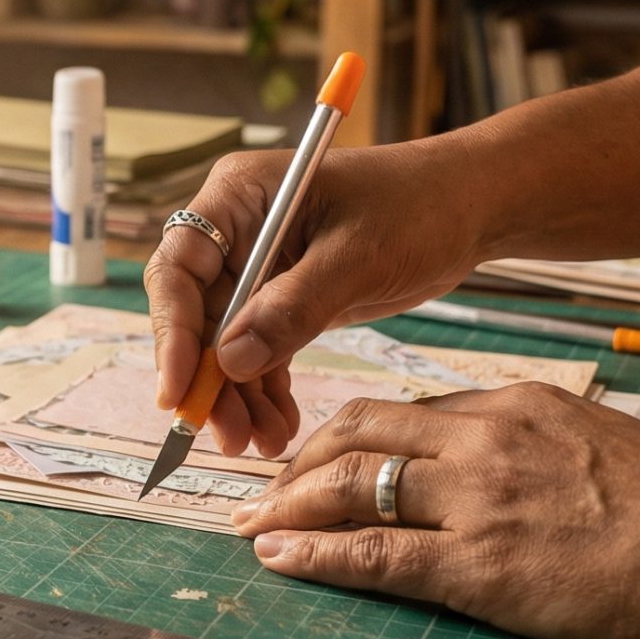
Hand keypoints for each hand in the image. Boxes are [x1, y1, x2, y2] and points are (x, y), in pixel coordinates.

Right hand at [146, 142, 484, 455]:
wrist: (467, 209)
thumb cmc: (417, 207)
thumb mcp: (358, 256)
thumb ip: (294, 306)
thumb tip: (231, 360)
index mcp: (239, 196)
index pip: (179, 267)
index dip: (172, 331)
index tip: (178, 390)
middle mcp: (237, 231)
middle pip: (195, 314)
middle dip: (208, 378)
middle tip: (226, 434)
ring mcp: (258, 267)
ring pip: (226, 343)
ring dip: (238, 396)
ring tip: (262, 442)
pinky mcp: (284, 299)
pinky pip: (260, 352)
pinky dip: (266, 390)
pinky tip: (280, 425)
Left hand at [229, 382, 639, 638]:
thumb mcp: (608, 453)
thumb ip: (546, 452)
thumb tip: (516, 474)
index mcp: (519, 408)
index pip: (409, 409)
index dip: (349, 434)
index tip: (318, 455)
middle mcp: (487, 440)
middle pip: (360, 433)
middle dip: (299, 459)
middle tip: (263, 483)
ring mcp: (478, 501)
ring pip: (351, 487)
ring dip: (287, 504)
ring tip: (249, 520)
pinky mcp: (478, 564)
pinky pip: (371, 555)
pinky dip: (314, 554)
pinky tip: (277, 556)